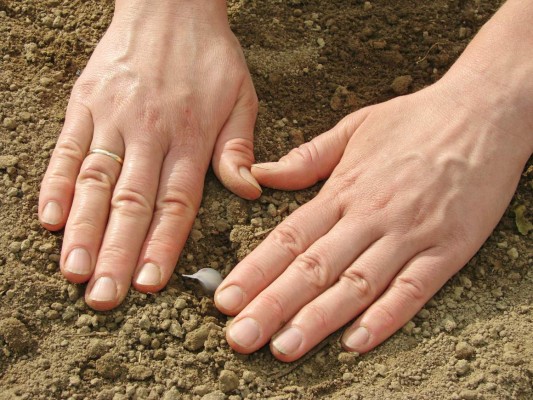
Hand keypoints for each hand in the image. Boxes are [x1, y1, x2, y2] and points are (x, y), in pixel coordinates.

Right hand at [38, 0, 260, 309]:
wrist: (171, 5)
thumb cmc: (210, 56)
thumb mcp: (242, 97)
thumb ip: (240, 148)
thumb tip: (248, 190)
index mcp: (192, 136)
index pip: (176, 202)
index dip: (162, 245)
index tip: (149, 283)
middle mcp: (151, 131)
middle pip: (132, 201)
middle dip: (116, 252)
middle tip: (103, 296)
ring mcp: (113, 116)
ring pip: (95, 180)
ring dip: (82, 228)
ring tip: (73, 269)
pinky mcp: (86, 101)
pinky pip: (67, 146)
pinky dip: (55, 182)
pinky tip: (49, 218)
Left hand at [214, 79, 531, 360]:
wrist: (484, 112)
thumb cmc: (415, 120)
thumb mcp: (355, 126)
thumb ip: (306, 157)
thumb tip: (261, 174)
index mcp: (344, 189)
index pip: (289, 237)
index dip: (255, 271)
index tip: (226, 299)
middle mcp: (370, 216)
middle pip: (314, 268)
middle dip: (272, 305)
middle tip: (240, 337)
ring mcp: (410, 234)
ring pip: (357, 284)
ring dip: (318, 319)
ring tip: (284, 347)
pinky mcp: (448, 249)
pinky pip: (414, 289)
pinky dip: (386, 317)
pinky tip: (356, 341)